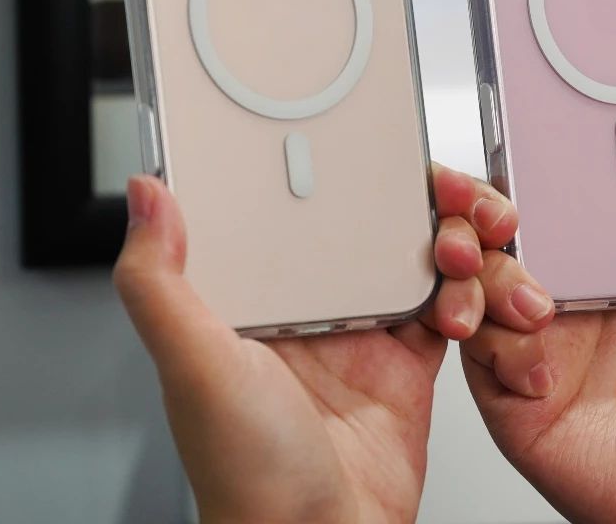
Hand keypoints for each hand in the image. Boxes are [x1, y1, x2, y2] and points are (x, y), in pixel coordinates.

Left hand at [113, 166, 516, 523]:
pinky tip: (471, 296)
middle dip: (417, 194)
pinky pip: (451, 302)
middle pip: (370, 218)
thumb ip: (161, 283)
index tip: (370, 135)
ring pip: (418, 250)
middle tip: (445, 193)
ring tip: (465, 248)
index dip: (334, 166)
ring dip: (453, 236)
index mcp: (258, 293)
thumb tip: (143, 196)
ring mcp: (363, 327)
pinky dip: (471, 290)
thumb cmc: (248, 479)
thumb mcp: (195, 368)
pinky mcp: (408, 358)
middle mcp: (311, 303)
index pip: (297, 205)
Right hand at [461, 138, 615, 523]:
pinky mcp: (517, 398)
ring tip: (534, 300)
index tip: (521, 147)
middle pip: (500, 236)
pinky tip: (545, 365)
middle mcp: (574, 300)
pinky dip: (498, 348)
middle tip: (502, 217)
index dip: (529, 172)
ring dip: (485, 278)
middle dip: (479, 214)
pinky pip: (479, 355)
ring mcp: (542, 347)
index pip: (557, 201)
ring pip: (476, 286)